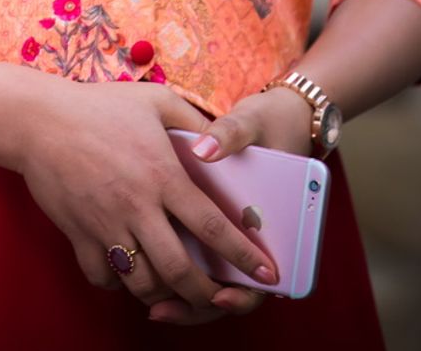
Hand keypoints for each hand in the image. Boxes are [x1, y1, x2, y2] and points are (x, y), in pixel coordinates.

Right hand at [15, 77, 279, 326]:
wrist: (37, 119)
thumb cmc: (98, 105)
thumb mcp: (154, 100)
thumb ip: (193, 120)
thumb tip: (220, 140)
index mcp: (162, 175)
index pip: (212, 226)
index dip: (244, 255)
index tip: (267, 273)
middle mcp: (137, 206)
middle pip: (180, 270)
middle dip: (205, 294)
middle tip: (219, 298)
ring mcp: (106, 224)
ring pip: (142, 282)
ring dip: (163, 292)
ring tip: (173, 286)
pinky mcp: (78, 234)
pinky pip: (103, 277)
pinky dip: (117, 282)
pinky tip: (126, 270)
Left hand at [160, 85, 314, 318]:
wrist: (278, 111)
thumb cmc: (268, 122)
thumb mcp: (252, 123)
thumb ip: (230, 134)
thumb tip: (204, 151)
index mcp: (274, 220)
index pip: (260, 275)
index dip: (242, 293)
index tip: (220, 295)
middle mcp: (252, 233)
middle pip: (228, 288)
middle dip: (197, 305)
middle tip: (164, 309)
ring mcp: (229, 232)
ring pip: (207, 280)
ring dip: (182, 297)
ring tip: (151, 303)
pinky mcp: (207, 222)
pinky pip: (194, 256)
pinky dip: (172, 267)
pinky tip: (141, 268)